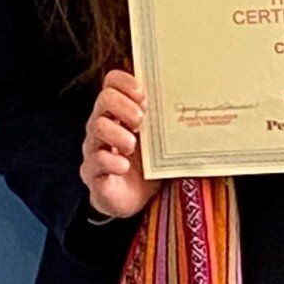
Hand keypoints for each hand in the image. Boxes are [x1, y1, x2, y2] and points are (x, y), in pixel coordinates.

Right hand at [81, 69, 153, 219]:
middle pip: (104, 99)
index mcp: (116, 113)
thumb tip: (190, 102)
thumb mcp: (155, 140)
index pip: (111, 83)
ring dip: (121, 135)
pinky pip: (97, 160)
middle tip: (141, 122)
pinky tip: (124, 167)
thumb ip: (161, 122)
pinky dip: (114, 162)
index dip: (125, 82)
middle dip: (126, 106)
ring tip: (132, 148)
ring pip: (98, 127)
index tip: (144, 97)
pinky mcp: (92, 172)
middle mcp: (100, 126)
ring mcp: (94, 148)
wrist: (131, 200)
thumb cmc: (144, 165)